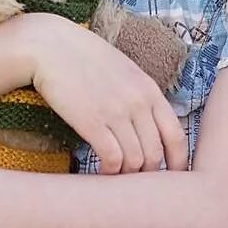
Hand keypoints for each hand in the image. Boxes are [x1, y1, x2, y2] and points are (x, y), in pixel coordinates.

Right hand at [16, 12, 188, 174]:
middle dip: (148, 175)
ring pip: (135, 161)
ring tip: (116, 177)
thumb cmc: (84, 59)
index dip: (178, 163)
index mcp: (150, 90)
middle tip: (135, 181)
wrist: (49, 46)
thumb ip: (140, 97)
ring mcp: (116, 112)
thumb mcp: (124, 71)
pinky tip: (102, 171)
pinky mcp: (92, 121)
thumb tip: (149, 129)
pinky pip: (112, 159)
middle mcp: (138, 102)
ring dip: (126, 175)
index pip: (177, 136)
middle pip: (155, 155)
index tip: (172, 177)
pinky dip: (110, 171)